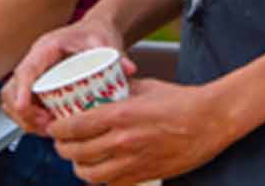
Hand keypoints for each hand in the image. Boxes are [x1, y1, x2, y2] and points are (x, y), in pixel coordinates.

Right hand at [2, 13, 132, 134]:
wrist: (94, 31)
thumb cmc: (95, 34)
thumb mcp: (105, 42)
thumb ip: (115, 54)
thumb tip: (128, 69)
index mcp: (46, 48)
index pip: (26, 70)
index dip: (21, 90)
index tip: (22, 107)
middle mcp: (34, 62)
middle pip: (11, 90)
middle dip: (23, 113)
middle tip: (47, 126)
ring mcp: (34, 75)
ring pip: (12, 100)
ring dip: (25, 119)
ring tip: (49, 129)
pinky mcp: (37, 85)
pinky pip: (23, 105)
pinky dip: (29, 119)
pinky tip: (49, 126)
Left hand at [49, 77, 240, 185]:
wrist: (211, 121)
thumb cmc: (181, 101)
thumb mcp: (144, 87)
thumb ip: (117, 91)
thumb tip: (98, 90)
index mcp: (120, 115)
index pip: (74, 127)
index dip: (57, 129)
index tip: (54, 126)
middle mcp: (124, 141)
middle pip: (76, 153)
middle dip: (63, 148)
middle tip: (61, 143)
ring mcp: (134, 162)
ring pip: (90, 175)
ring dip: (79, 167)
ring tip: (78, 159)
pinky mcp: (145, 175)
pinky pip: (112, 184)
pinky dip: (101, 178)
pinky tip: (101, 168)